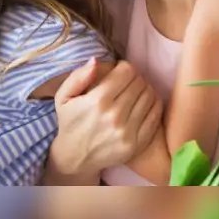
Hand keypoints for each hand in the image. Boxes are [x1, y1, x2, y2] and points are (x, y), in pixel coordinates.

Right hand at [50, 59, 162, 176]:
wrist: (75, 158)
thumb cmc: (70, 123)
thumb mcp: (63, 97)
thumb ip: (78, 76)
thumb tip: (96, 60)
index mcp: (97, 101)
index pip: (127, 72)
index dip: (125, 67)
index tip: (119, 71)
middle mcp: (114, 116)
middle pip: (139, 82)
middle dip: (135, 77)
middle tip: (128, 81)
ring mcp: (128, 132)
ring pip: (150, 96)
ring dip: (145, 89)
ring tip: (136, 91)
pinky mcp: (137, 144)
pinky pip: (155, 114)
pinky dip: (153, 103)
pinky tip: (144, 102)